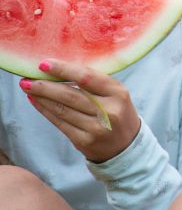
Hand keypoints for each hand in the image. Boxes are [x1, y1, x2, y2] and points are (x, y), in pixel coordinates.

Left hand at [20, 59, 141, 162]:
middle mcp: (108, 110)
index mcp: (118, 92)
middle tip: (27, 79)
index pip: (87, 78)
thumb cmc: (117, 111)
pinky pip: (60, 124)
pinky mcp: (84, 141)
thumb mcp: (115, 93)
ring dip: (42, 98)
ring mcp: (96, 128)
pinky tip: (37, 102)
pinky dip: (46, 111)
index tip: (44, 64)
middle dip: (46, 86)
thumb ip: (94, 83)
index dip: (64, 70)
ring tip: (28, 88)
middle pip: (71, 95)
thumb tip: (60, 70)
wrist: (127, 145)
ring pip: (63, 110)